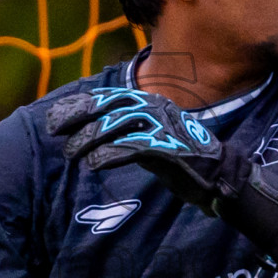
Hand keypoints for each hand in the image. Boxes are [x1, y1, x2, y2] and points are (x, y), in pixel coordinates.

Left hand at [46, 86, 277, 270]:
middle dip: (78, 116)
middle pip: (109, 105)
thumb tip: (97, 135)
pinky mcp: (170, 149)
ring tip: (72, 155)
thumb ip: (129, 135)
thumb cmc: (186, 165)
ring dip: (90, 139)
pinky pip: (133, 147)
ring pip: (117, 124)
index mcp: (154, 103)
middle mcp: (159, 109)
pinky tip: (93, 165)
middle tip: (53, 129)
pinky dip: (109, 154)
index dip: (79, 104)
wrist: (224, 181)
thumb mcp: (152, 144)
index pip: (109, 97)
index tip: (54, 117)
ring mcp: (165, 127)